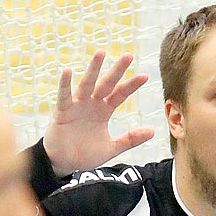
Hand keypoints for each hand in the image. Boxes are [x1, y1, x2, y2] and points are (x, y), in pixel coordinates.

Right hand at [42, 51, 154, 176]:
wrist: (64, 163)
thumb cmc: (85, 154)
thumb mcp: (111, 148)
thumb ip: (130, 139)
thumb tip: (153, 131)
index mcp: (103, 111)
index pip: (120, 94)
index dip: (131, 86)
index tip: (145, 76)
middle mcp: (92, 104)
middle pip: (106, 84)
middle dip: (117, 71)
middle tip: (128, 56)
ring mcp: (77, 106)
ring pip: (87, 84)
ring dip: (93, 69)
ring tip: (101, 53)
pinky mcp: (62, 112)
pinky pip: (64, 96)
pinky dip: (65, 84)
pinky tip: (67, 71)